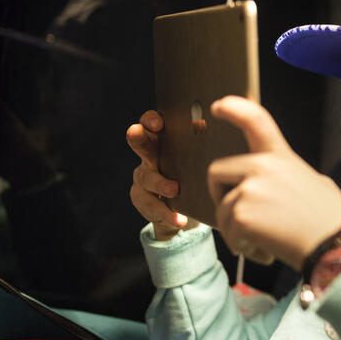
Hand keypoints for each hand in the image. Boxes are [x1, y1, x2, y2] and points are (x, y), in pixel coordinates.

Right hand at [126, 110, 196, 240]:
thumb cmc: (192, 173)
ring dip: (159, 183)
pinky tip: (179, 219)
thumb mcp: (197, 157)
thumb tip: (203, 124)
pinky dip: (166, 213)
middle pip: (139, 143)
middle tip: (137, 133)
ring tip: (174, 190)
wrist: (185, 208)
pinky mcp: (143, 200)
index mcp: (162, 141)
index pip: (150, 124)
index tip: (159, 123)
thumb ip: (198, 141)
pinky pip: (151, 206)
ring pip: (145, 177)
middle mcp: (148, 157)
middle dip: (138, 138)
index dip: (150, 120)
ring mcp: (143, 178)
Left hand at [207, 96, 340, 270]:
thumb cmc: (329, 218)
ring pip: (222, 210)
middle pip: (217, 172)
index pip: (256, 121)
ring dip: (237, 230)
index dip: (235, 109)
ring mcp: (249, 190)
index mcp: (281, 157)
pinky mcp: (241, 215)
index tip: (220, 106)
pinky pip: (228, 233)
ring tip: (267, 239)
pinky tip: (267, 249)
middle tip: (238, 216)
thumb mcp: (314, 182)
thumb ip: (287, 177)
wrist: (334, 242)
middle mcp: (262, 167)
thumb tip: (277, 188)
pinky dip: (243, 247)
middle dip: (220, 194)